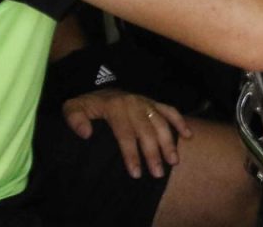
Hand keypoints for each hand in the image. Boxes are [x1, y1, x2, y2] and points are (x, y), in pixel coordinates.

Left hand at [62, 88, 191, 179]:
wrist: (99, 89)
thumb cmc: (87, 104)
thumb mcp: (73, 107)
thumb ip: (75, 118)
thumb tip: (86, 134)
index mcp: (115, 107)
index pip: (125, 134)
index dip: (131, 154)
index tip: (136, 173)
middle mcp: (133, 103)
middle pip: (146, 131)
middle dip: (153, 153)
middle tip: (158, 173)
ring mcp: (146, 102)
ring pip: (161, 122)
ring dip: (169, 142)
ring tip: (174, 161)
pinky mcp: (154, 102)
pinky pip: (170, 110)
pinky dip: (180, 121)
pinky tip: (188, 136)